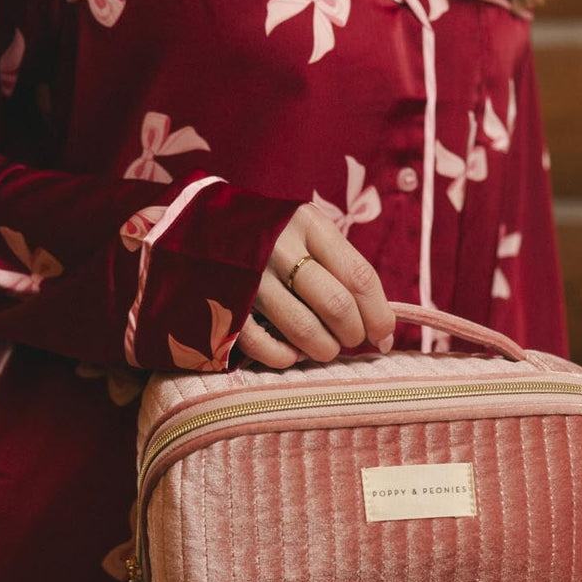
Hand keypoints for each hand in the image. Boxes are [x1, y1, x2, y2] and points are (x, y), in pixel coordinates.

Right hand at [236, 204, 395, 367]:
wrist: (197, 231)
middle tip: (349, 339)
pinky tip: (289, 351)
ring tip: (323, 347)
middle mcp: (279, 247)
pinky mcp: (226, 307)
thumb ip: (341, 268)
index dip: (379, 314)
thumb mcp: (305, 233)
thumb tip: (384, 330)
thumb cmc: (268, 238)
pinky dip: (286, 357)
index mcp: (308, 224)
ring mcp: (250, 278)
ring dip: (324, 349)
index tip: (383, 335)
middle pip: (337, 306)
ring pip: (306, 330)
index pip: (360, 276)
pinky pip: (268, 347)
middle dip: (353, 334)